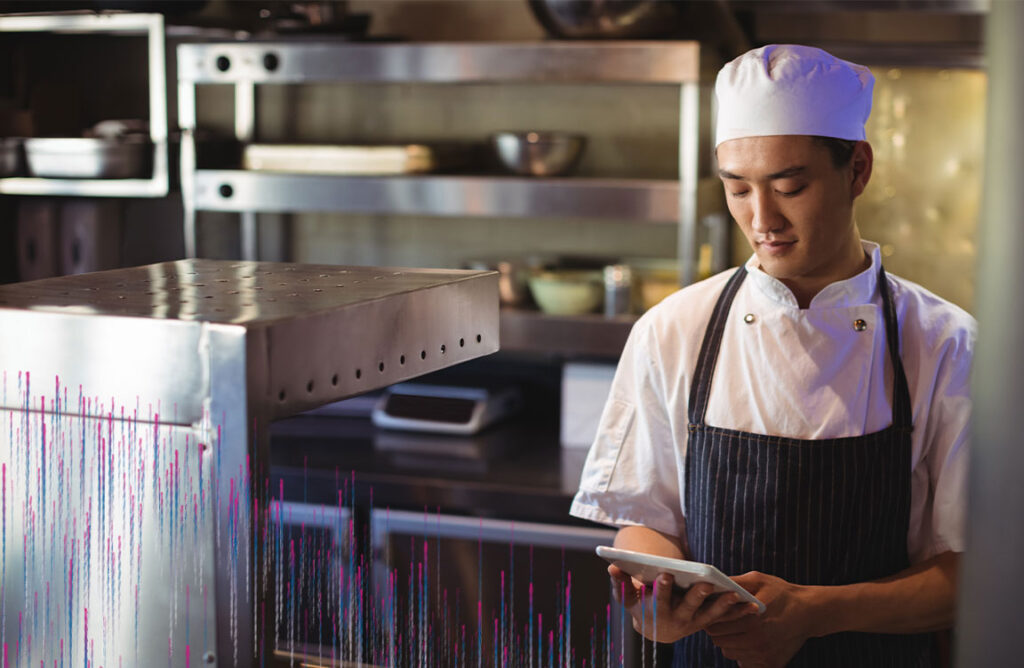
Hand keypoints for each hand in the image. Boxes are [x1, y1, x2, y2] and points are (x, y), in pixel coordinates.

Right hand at [609, 564, 756, 642]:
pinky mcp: (706, 624)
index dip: (662, 588)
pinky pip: (723, 618)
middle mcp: (676, 621)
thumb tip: (612, 567)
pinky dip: (737, 613)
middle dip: (696, 596)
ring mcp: (693, 624)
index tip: (665, 574)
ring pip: (710, 615)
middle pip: (687, 608)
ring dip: (723, 606)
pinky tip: (752, 605)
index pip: (658, 600)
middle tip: (704, 583)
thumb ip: (621, 583)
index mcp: (656, 612)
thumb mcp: (629, 597)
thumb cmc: (641, 606)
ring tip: (734, 594)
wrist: (656, 628)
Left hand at [705, 571, 813, 667]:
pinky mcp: (771, 664)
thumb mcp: (758, 580)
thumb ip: (734, 583)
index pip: (714, 625)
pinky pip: (744, 662)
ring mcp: (764, 655)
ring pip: (729, 652)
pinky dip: (743, 653)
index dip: (712, 617)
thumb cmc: (782, 593)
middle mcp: (758, 641)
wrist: (810, 611)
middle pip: (719, 641)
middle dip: (718, 629)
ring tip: (738, 628)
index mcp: (752, 620)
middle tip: (725, 620)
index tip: (715, 611)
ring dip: (729, 642)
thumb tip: (712, 585)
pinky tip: (749, 640)